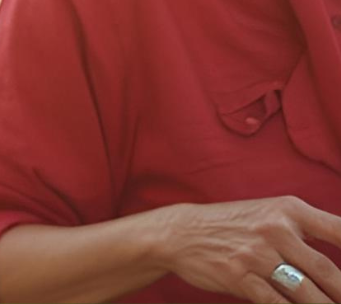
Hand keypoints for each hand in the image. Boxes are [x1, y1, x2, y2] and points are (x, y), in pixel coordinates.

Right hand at [150, 197, 340, 302]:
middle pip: (326, 269)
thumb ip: (304, 229)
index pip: (339, 230)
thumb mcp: (269, 213)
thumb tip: (339, 249)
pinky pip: (275, 302)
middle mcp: (275, 229)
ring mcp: (256, 254)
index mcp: (288, 210)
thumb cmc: (232, 224)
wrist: (180, 232)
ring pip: (305, 291)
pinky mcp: (239, 276)